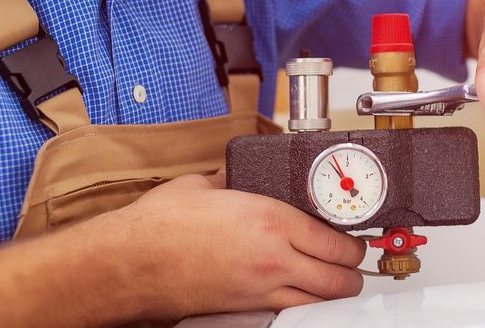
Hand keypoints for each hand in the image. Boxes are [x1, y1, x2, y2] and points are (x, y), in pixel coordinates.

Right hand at [118, 172, 366, 317]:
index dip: (354, 241)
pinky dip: (305, 305)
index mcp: (271, 221)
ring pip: (319, 302)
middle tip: (353, 259)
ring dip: (334, 291)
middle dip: (353, 270)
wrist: (130, 263)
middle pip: (339, 278)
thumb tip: (238, 171)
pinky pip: (290, 312)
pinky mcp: (243, 310)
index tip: (355, 234)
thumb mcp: (205, 185)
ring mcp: (260, 290)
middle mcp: (273, 259)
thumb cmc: (161, 224)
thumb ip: (232, 178)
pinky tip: (302, 294)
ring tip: (336, 279)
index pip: (335, 240)